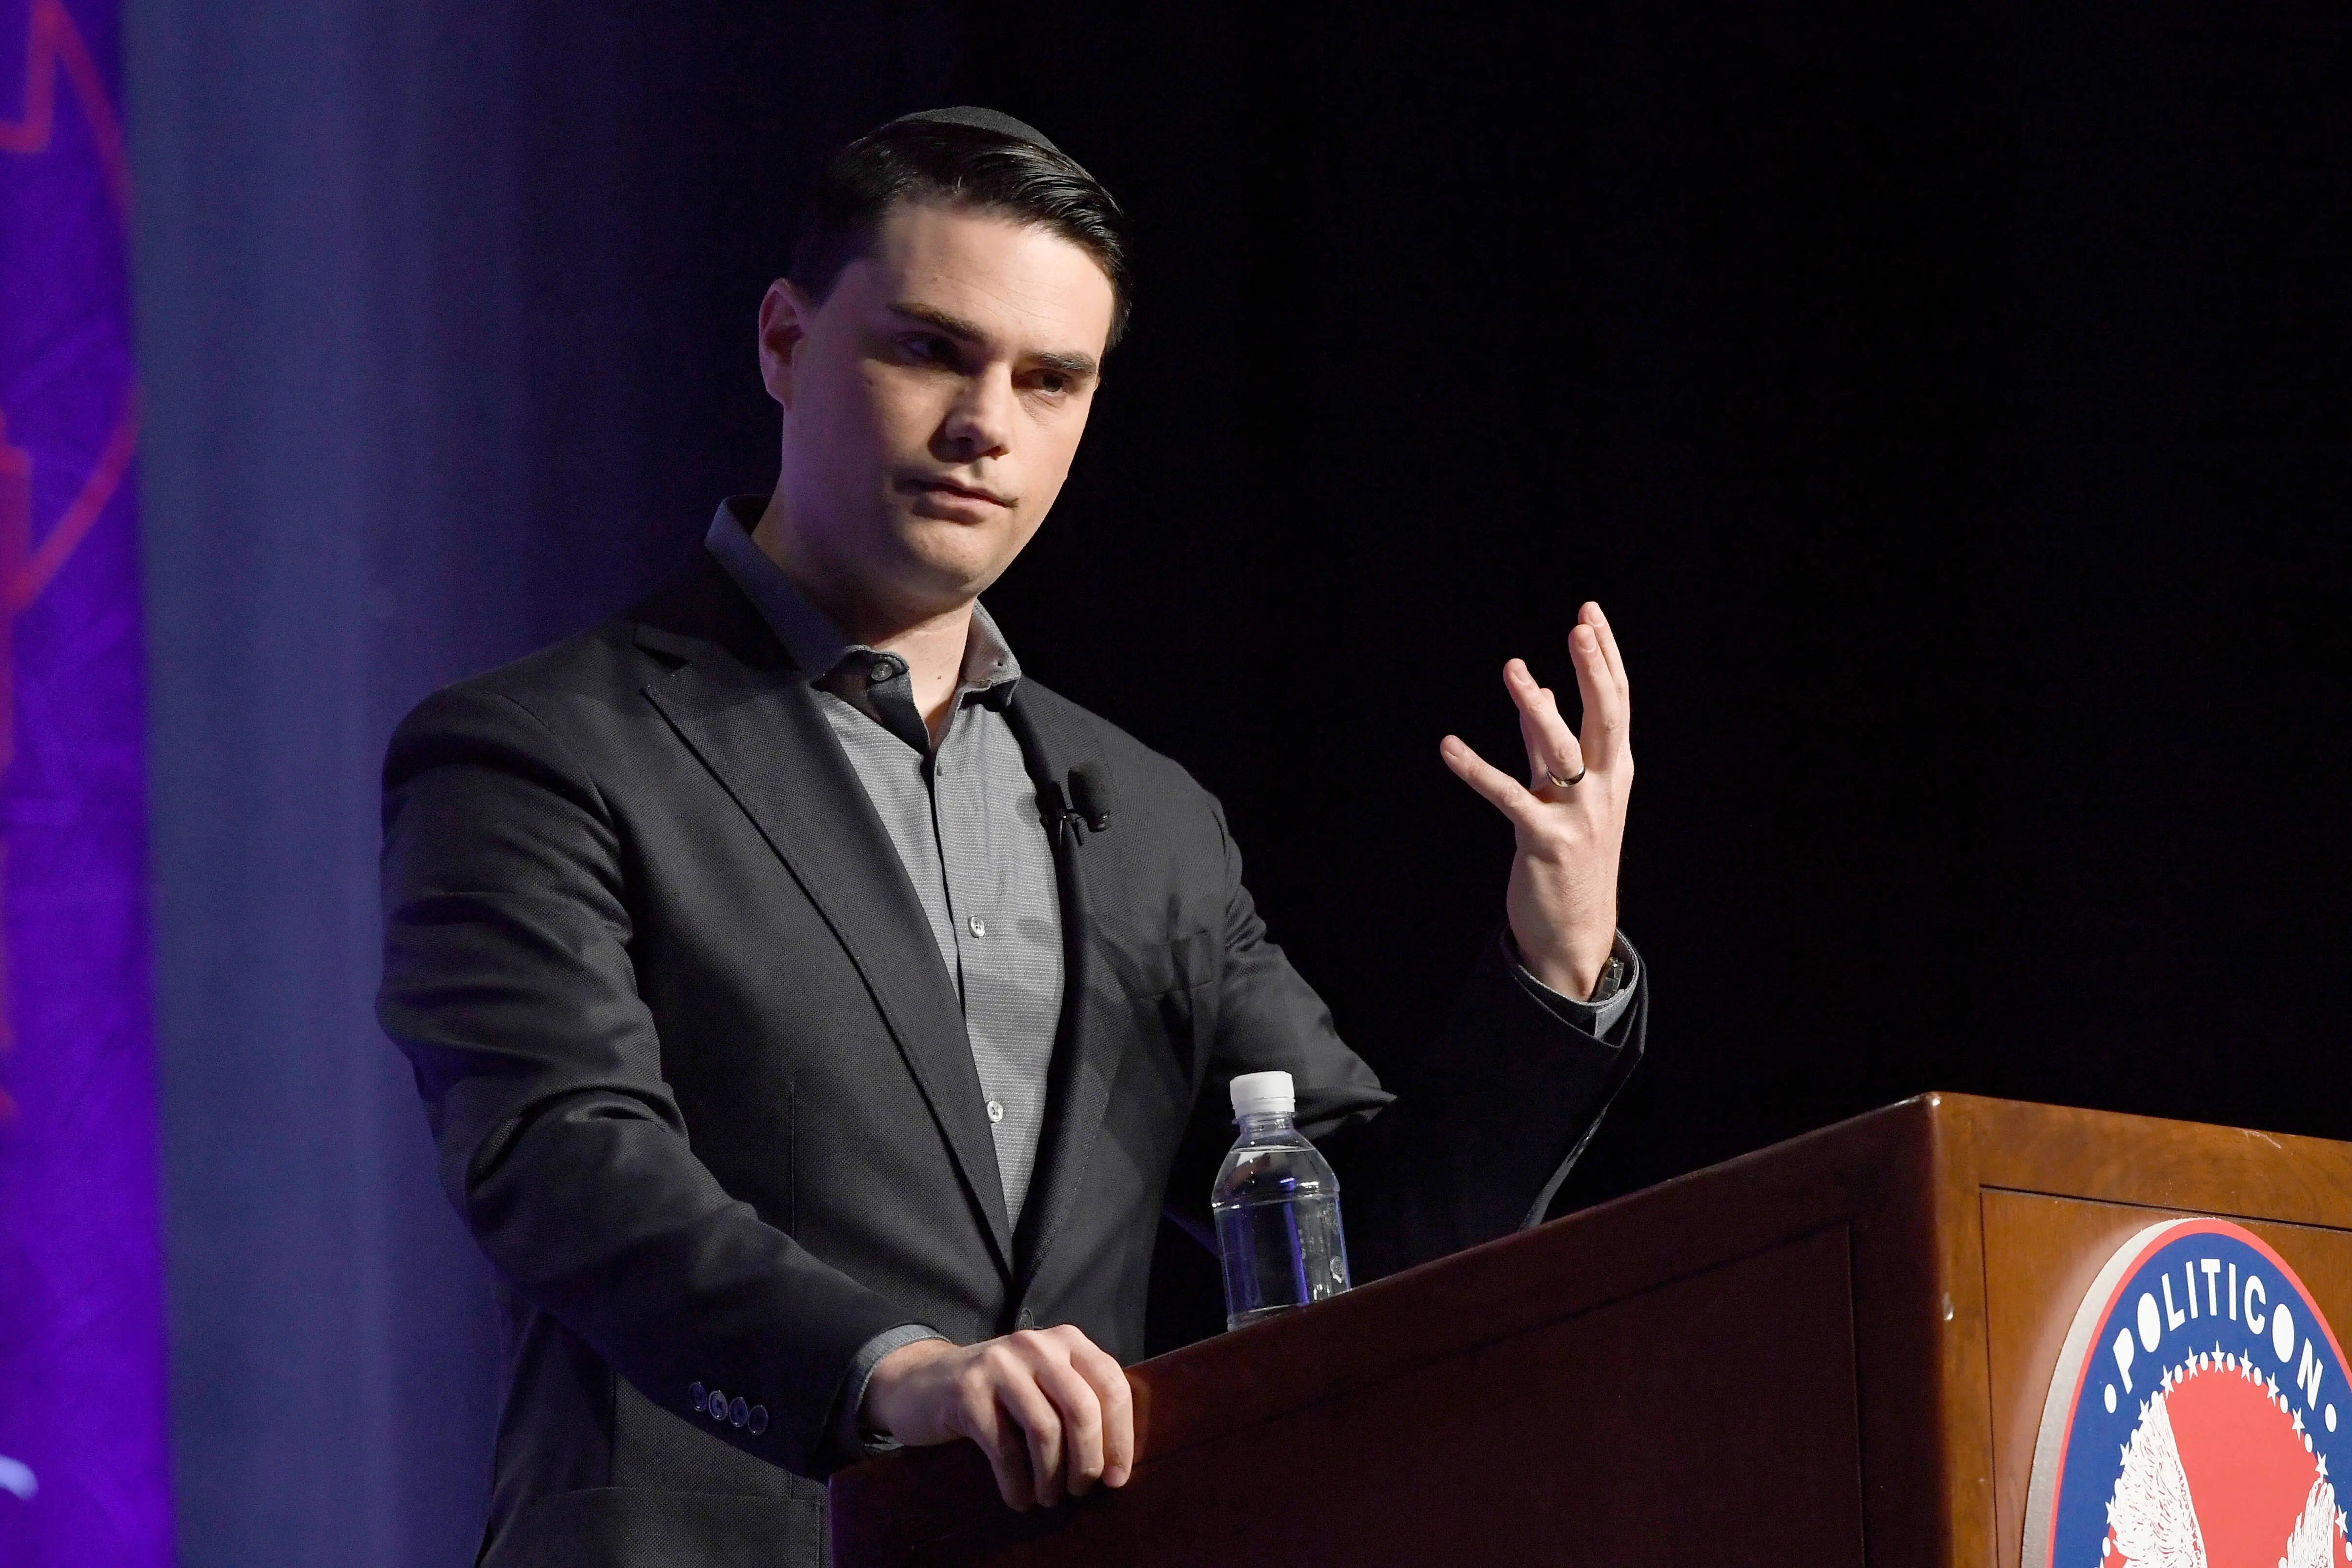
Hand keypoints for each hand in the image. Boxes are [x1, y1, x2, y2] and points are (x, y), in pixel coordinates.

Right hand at [860, 1326, 1134, 1509]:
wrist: (924, 1383)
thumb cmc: (999, 1395)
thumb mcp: (1044, 1384)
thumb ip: (1080, 1402)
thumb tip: (1117, 1461)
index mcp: (1066, 1341)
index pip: (1112, 1386)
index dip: (1120, 1437)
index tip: (1117, 1478)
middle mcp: (1036, 1344)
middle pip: (1082, 1409)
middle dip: (1087, 1460)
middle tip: (1081, 1490)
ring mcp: (999, 1364)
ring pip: (1044, 1430)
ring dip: (1052, 1477)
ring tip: (1050, 1498)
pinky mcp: (967, 1391)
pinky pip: (1005, 1448)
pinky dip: (1017, 1483)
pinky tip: (1019, 1498)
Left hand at [1439, 602, 1632, 999]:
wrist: (1575, 929)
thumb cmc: (1572, 855)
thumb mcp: (1566, 793)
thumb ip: (1546, 741)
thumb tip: (1538, 690)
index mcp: (1615, 772)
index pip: (1617, 703)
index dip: (1606, 657)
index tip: (1590, 613)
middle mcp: (1605, 788)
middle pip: (1605, 718)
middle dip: (1594, 670)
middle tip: (1580, 626)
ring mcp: (1578, 815)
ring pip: (1561, 751)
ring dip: (1536, 709)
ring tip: (1514, 669)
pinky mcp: (1544, 841)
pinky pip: (1507, 796)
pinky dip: (1476, 769)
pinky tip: (1448, 746)